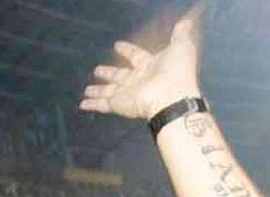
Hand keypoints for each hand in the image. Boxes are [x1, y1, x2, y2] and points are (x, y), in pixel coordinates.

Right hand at [79, 12, 202, 120]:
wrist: (172, 97)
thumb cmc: (177, 71)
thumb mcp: (181, 46)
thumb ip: (181, 33)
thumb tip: (187, 20)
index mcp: (151, 66)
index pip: (136, 56)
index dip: (127, 50)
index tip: (117, 45)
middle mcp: (138, 80)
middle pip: (119, 76)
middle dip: (108, 73)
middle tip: (97, 70)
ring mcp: (128, 94)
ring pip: (108, 91)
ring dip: (98, 91)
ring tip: (86, 90)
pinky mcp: (120, 104)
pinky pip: (103, 104)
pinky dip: (92, 104)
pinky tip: (82, 104)